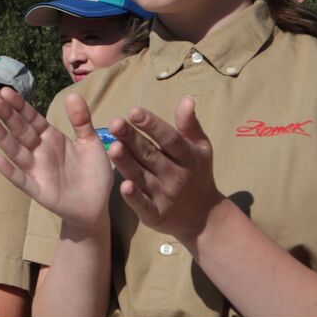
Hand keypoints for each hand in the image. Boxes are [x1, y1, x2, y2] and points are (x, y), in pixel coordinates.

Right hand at [0, 88, 113, 237]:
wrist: (97, 206)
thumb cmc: (93, 174)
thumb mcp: (91, 142)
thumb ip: (81, 120)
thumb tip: (73, 95)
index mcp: (51, 138)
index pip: (32, 119)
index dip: (20, 106)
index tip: (6, 91)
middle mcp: (40, 152)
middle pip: (20, 131)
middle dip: (6, 115)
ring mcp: (37, 171)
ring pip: (16, 151)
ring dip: (1, 136)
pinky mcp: (39, 191)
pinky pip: (22, 180)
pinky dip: (9, 171)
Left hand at [106, 97, 223, 242]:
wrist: (204, 217)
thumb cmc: (197, 174)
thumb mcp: (200, 149)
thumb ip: (189, 125)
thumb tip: (186, 98)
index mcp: (187, 157)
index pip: (169, 139)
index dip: (152, 125)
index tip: (134, 111)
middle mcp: (176, 176)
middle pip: (151, 155)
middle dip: (133, 139)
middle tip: (115, 123)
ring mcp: (165, 196)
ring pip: (142, 177)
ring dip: (127, 163)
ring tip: (112, 146)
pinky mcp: (156, 216)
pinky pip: (143, 205)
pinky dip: (134, 198)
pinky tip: (123, 186)